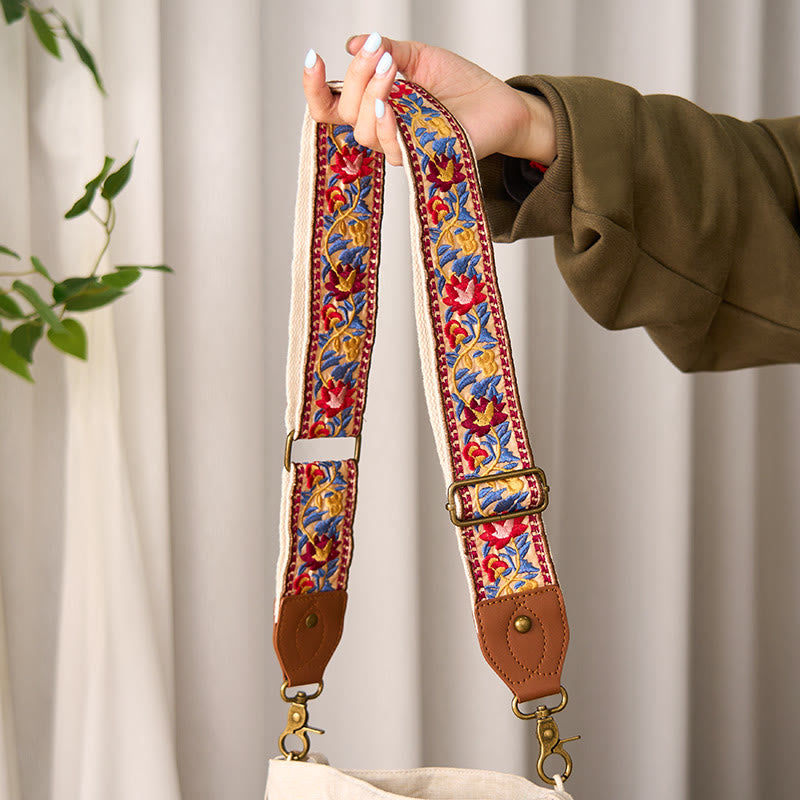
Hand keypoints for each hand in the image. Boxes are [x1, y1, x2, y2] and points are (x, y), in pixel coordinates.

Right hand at [302, 33, 555, 166]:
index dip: (314, 88)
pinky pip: (391, 148)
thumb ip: (388, 52)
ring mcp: (399, 148)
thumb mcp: (420, 57)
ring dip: (371, 97)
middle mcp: (382, 130)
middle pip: (345, 116)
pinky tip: (392, 103)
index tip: (312, 58)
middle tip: (378, 52)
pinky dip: (387, 124)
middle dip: (355, 79)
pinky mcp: (420, 161)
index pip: (331, 107)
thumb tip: (355, 44)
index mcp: (375, 105)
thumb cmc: (461, 84)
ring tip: (389, 68)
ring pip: (364, 132)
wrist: (499, 102)